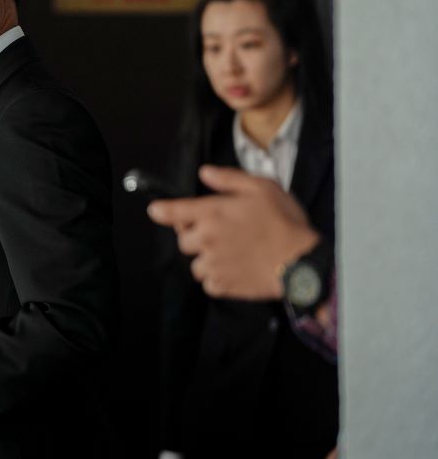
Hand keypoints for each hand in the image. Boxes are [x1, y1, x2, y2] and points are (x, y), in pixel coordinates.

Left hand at [147, 165, 319, 299]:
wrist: (302, 262)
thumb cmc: (285, 222)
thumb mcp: (262, 187)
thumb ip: (229, 178)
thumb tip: (204, 172)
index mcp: (212, 213)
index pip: (173, 211)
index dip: (161, 210)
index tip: (156, 210)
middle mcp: (207, 239)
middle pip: (183, 240)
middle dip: (195, 236)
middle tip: (218, 233)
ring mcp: (213, 264)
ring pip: (196, 264)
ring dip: (207, 259)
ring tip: (232, 253)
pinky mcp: (223, 285)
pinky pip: (209, 283)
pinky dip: (218, 278)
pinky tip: (236, 269)